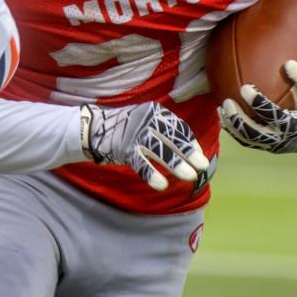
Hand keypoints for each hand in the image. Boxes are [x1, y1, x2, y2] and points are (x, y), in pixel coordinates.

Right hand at [81, 102, 208, 190]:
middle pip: (171, 138)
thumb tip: (195, 151)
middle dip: (188, 153)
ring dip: (175, 164)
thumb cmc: (129, 126)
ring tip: (190, 176)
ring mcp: (134, 134)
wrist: (95, 127)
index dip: (190, 143)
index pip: (178, 127)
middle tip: (202, 166)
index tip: (199, 156)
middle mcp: (145, 120)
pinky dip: (150, 174)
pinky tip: (161, 185)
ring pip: (158, 150)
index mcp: (155, 111)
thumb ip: (168, 132)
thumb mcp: (149, 120)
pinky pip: (139, 163)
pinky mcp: (123, 149)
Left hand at [218, 60, 296, 153]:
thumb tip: (288, 63)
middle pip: (255, 133)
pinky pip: (247, 141)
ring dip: (232, 125)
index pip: (273, 115)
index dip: (258, 103)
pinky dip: (234, 130)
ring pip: (248, 139)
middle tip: (227, 102)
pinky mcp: (267, 147)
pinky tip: (224, 116)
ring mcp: (273, 145)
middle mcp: (283, 140)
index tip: (245, 87)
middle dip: (239, 119)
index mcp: (295, 126)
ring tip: (220, 108)